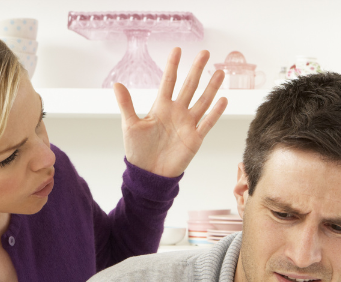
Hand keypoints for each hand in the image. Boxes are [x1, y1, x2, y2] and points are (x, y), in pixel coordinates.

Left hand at [113, 47, 227, 177]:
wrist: (148, 173)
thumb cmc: (138, 150)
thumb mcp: (130, 125)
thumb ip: (127, 104)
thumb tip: (116, 84)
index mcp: (161, 107)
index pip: (169, 82)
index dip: (173, 66)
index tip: (177, 49)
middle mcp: (176, 112)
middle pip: (189, 86)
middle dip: (197, 69)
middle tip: (205, 52)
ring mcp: (187, 124)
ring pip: (202, 101)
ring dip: (211, 87)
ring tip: (219, 72)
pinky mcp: (195, 138)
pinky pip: (207, 123)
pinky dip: (215, 113)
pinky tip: (223, 100)